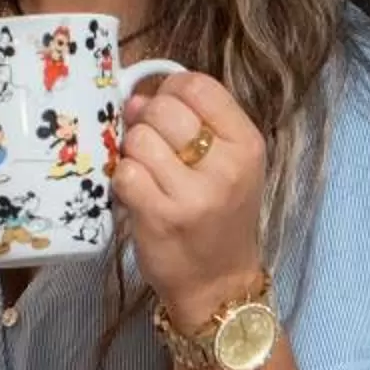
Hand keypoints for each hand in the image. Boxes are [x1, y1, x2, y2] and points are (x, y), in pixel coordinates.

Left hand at [113, 72, 268, 326]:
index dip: (169, 90)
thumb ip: (190, 123)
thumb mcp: (226, 164)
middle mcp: (225, 165)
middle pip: (162, 109)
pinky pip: (123, 173)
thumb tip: (135, 98)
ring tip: (150, 177)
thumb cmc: (218, 217)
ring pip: (138, 139)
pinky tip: (139, 195)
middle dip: (147, 123)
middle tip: (156, 151)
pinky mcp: (160, 217)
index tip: (166, 112)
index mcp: (246, 143)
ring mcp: (193, 193)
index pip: (197, 85)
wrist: (219, 284)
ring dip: (133, 155)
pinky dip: (123, 181)